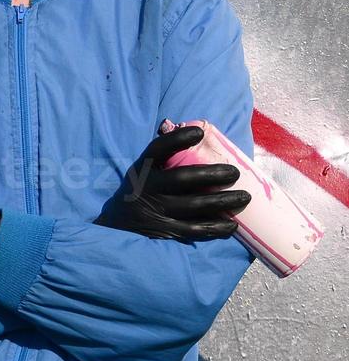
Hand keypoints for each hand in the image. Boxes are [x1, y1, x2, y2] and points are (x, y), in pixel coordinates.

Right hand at [93, 126, 251, 241]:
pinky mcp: (165, 230)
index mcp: (143, 167)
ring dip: (221, 201)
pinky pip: (193, 229)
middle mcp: (148, 187)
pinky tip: (231, 224)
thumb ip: (164, 155)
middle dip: (211, 175)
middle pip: (182, 178)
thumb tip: (193, 130)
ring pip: (193, 205)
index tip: (200, 132)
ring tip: (244, 197)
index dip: (178, 139)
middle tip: (235, 173)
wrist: (116, 224)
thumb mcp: (142, 169)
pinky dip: (214, 227)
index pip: (159, 149)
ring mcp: (156, 210)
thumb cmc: (140, 188)